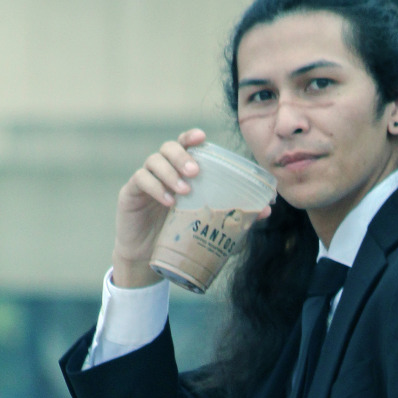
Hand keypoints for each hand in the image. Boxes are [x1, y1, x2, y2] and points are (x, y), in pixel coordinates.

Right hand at [111, 129, 270, 287]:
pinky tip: (168, 202)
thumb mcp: (206, 223)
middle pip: (168, 148)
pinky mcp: (130, 193)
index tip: (202, 137)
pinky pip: (140, 180)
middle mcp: (162, 170)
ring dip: (171, 173)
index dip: (191, 137)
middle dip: (183, 156)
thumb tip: (267, 210)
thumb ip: (232, 213)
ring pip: (153, 161)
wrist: (149, 260)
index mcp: (180, 171)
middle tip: (196, 172)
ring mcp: (145, 180)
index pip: (184, 145)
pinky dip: (155, 188)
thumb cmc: (179, 237)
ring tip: (185, 192)